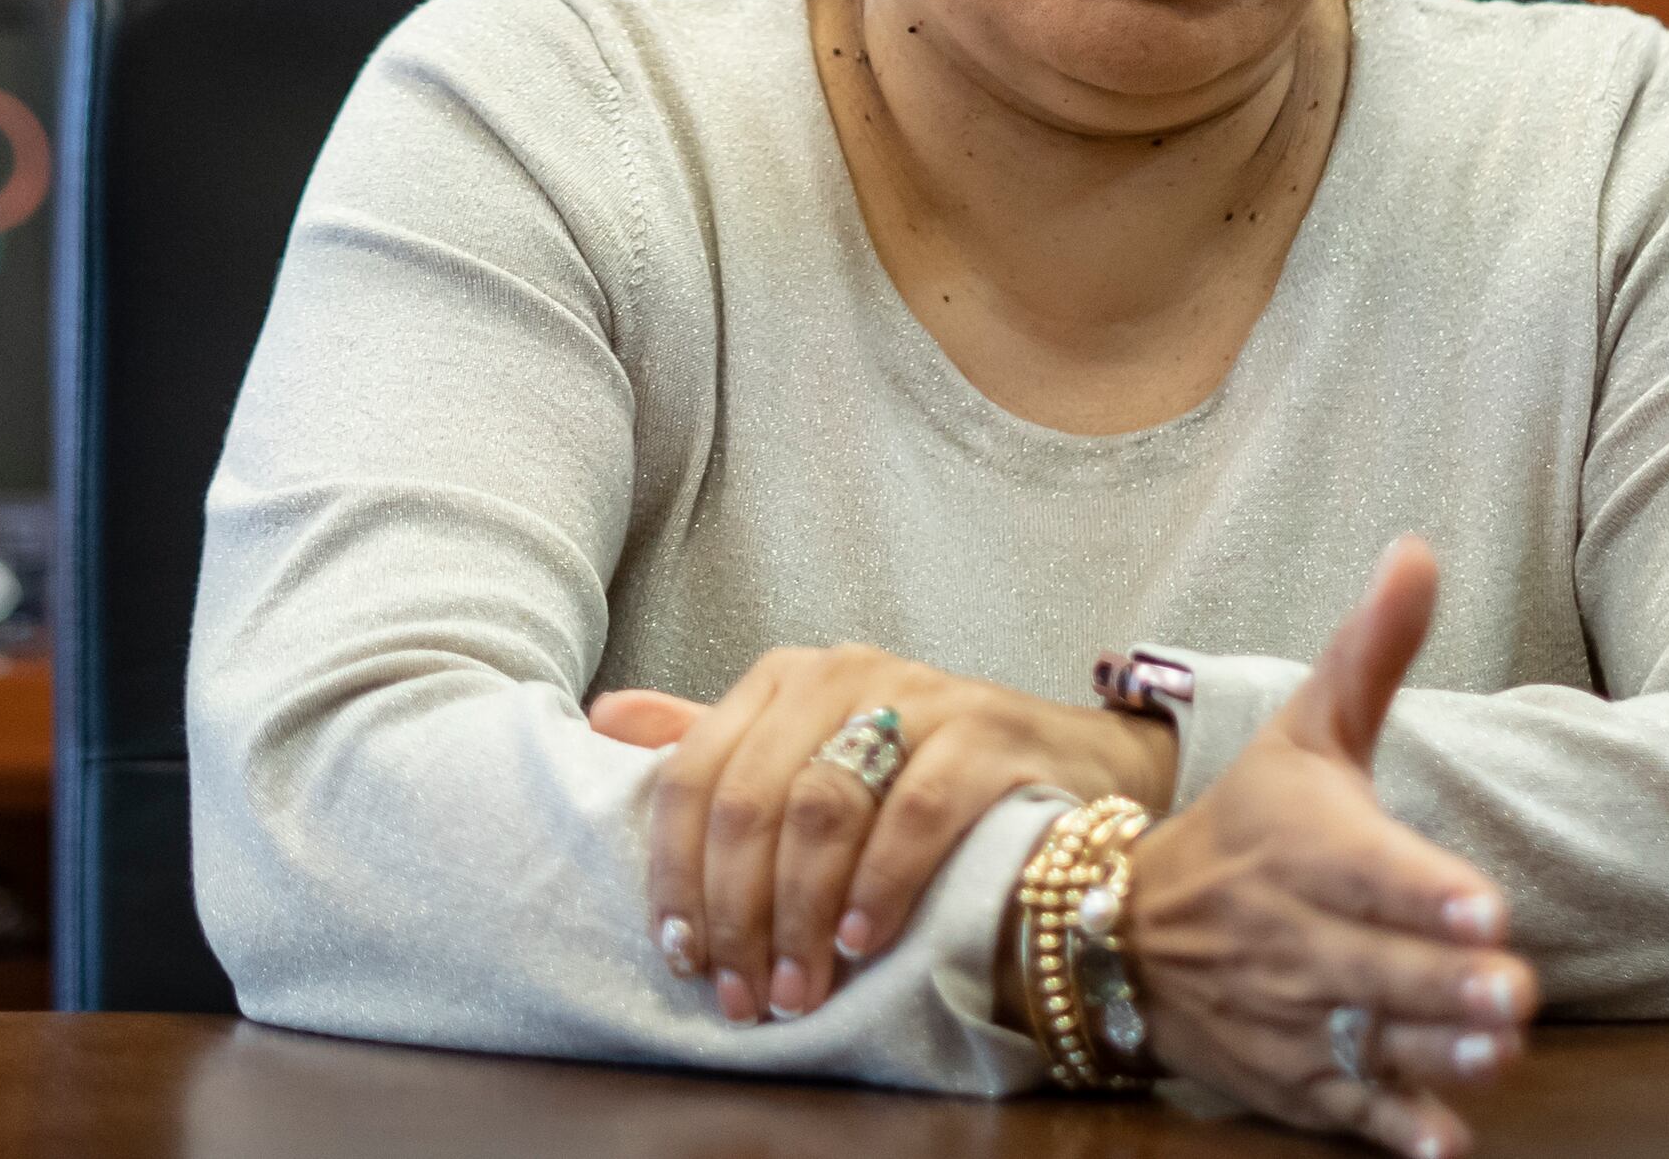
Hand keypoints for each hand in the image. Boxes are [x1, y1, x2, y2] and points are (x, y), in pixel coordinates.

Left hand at [594, 648, 1172, 1021]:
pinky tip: (864, 941)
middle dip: (738, 912)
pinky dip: (881, 882)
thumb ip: (711, 738)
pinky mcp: (988, 732)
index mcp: (783, 678)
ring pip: (825, 807)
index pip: (696, 775)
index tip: (680, 957)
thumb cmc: (918, 767)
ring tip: (800, 990)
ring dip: (801, 914)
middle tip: (743, 996)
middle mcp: (843, 671)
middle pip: (753, 799)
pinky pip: (918, 811)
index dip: (679, 874)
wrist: (1067, 760)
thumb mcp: (808, 746)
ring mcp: (921, 695)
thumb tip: (600, 717)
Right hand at [1115, 539, 1535, 1157]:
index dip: (1422, 893)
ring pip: (1364, 1042)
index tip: (1485, 907)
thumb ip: (1371, 653)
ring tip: (1498, 1054)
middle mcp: (1288, 934)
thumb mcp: (1304, 734)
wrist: (1122, 930)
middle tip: (1516, 992)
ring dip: (1432, 1053)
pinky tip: (1442, 1144)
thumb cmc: (1246, 824)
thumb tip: (1420, 550)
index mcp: (1299, 846)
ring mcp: (1286, 1015)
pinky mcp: (1286, 1079)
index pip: (1363, 870)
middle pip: (1372, 965)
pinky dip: (1387, 1129)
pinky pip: (1338, 1111)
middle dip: (1441, 983)